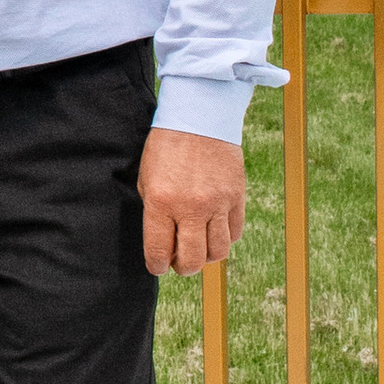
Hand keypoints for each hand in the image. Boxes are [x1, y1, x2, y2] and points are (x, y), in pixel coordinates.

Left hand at [138, 127, 247, 278]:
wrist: (199, 116)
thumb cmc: (166, 146)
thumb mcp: (147, 178)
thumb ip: (154, 212)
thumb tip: (162, 244)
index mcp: (161, 202)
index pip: (158, 252)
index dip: (157, 266)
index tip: (158, 266)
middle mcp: (190, 207)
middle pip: (192, 260)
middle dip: (182, 268)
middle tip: (178, 261)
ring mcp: (217, 203)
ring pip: (217, 253)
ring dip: (205, 256)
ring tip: (197, 246)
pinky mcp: (236, 197)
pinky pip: (234, 234)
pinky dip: (223, 238)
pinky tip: (213, 229)